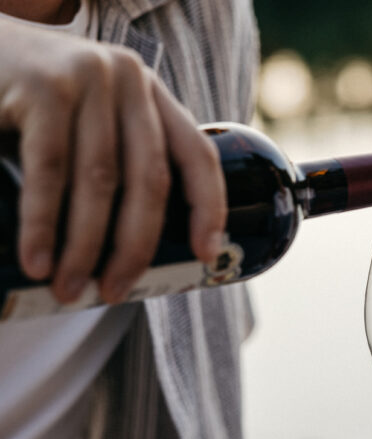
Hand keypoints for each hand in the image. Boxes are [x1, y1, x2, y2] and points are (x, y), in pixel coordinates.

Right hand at [0, 20, 225, 303]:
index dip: (209, 208)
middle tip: (113, 293)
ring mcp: (88, 78)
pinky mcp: (43, 87)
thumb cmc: (29, 103)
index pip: (197, 155)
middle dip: (134, 247)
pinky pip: (50, 170)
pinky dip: (43, 224)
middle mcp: (128, 80)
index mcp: (150, 94)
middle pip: (149, 179)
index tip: (205, 256)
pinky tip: (38, 262)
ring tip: (68, 290)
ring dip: (85, 247)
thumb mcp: (86, 122)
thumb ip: (116, 159)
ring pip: (100, 181)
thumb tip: (134, 255)